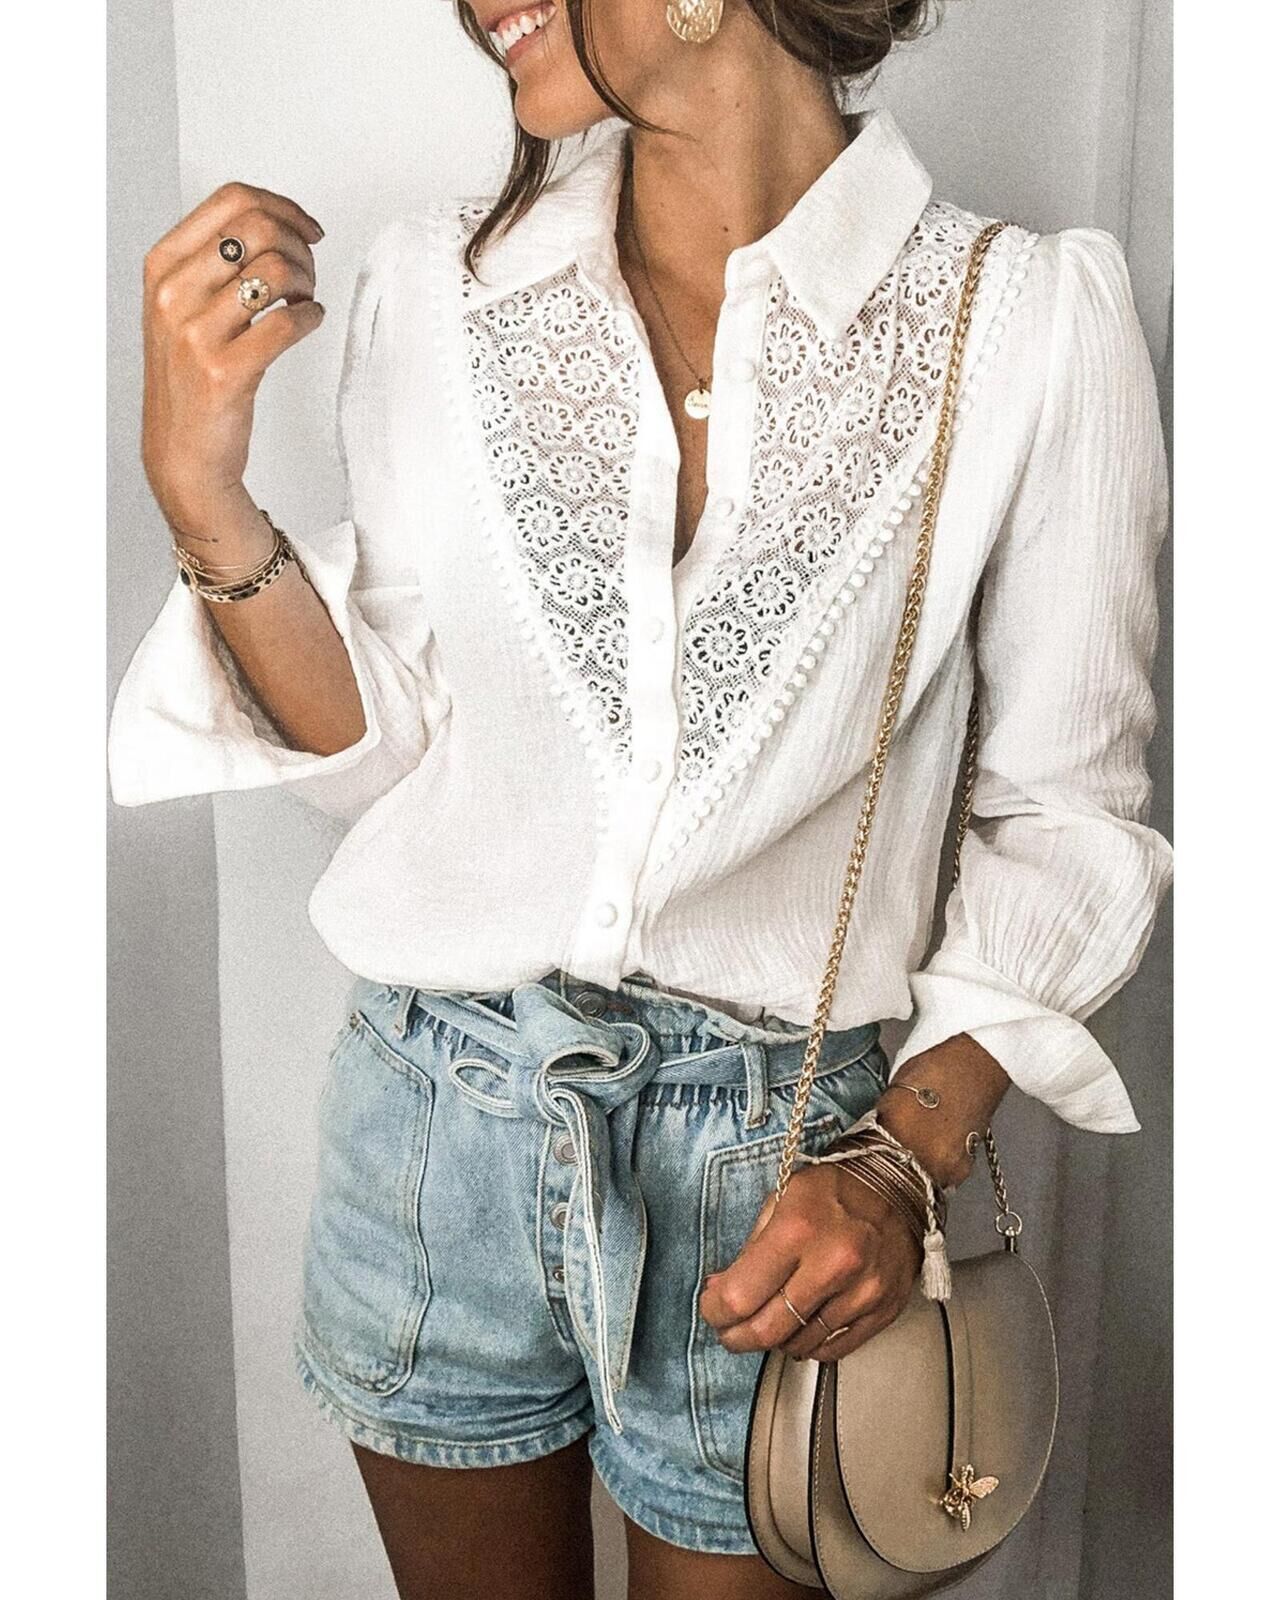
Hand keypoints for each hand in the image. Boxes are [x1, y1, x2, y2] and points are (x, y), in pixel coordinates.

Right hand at [141, 181, 326, 540]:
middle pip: (258, 228)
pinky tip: (309, 324)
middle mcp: (172, 292)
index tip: (308, 229)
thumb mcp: (184, 307)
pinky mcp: (224, 371)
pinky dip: (311, 318)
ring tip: (305, 303)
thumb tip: (276, 221)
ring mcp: (195, 333)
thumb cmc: (191, 378)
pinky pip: (288, 322)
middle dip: (300, 246)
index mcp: (162, 265)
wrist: (183, 453)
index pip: (231, 200)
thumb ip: (217, 261)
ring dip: (308, 283)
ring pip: (276, 270)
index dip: (283, 207)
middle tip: (309, 276)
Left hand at [697, 1162, 922, 1362]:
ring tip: (769, 1321)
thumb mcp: (782, 1198)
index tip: (712, 1308)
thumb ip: (750, 1248)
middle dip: (737, 1337)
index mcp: (798, 1229)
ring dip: (775, 1341)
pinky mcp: (883, 1310)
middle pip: (767, 1331)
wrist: (900, 1184)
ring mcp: (862, 1291)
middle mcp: (833, 1264)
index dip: (715, 1310)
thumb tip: (720, 1290)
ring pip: (799, 1346)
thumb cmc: (837, 1188)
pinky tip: (801, 1328)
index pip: (740, 1296)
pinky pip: (834, 1350)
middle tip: (729, 1331)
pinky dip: (810, 1345)